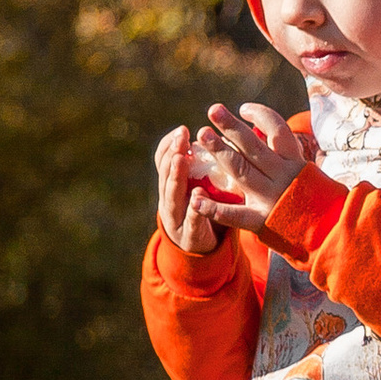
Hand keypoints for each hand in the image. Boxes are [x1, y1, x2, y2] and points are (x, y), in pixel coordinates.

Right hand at [155, 123, 219, 254]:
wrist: (197, 249)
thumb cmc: (201, 210)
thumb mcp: (198, 185)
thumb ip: (202, 165)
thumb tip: (216, 135)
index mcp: (170, 184)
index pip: (163, 159)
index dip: (171, 144)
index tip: (182, 130)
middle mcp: (168, 198)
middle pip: (166, 174)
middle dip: (172, 154)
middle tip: (181, 139)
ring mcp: (175, 218)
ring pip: (172, 195)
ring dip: (176, 176)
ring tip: (181, 160)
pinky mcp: (189, 236)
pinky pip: (191, 221)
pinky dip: (194, 209)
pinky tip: (197, 196)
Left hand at [183, 100, 310, 233]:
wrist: (329, 233)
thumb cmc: (317, 200)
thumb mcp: (308, 172)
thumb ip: (286, 155)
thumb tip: (265, 128)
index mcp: (294, 162)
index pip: (277, 130)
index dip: (260, 116)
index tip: (243, 108)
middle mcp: (282, 176)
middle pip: (252, 146)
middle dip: (231, 126)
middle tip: (213, 110)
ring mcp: (270, 198)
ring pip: (240, 170)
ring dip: (219, 151)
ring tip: (202, 135)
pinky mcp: (261, 221)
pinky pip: (234, 214)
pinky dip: (213, 207)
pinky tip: (196, 198)